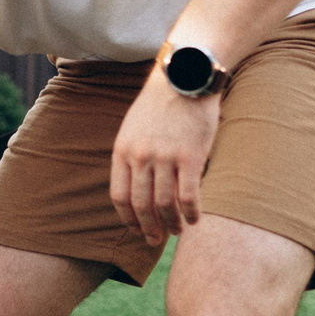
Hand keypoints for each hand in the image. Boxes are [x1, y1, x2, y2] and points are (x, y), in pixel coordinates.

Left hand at [111, 69, 219, 244]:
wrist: (185, 76)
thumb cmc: (161, 103)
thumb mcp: (133, 127)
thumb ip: (132, 155)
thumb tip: (137, 186)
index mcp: (123, 150)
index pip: (119, 196)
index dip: (127, 218)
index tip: (135, 229)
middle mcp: (141, 157)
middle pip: (141, 204)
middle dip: (148, 227)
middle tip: (155, 239)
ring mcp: (165, 158)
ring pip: (165, 204)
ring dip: (171, 223)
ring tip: (178, 230)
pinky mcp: (191, 156)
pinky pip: (188, 196)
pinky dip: (191, 213)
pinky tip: (195, 219)